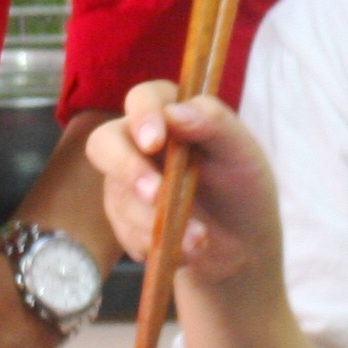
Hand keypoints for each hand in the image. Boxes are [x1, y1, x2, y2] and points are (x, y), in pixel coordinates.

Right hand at [85, 80, 280, 298]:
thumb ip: (215, 123)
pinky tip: (186, 248)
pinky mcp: (124, 219)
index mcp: (169, 113)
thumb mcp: (243, 153)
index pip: (143, 99)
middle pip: (103, 142)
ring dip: (158, 221)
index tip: (154, 142)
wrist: (243, 244)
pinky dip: (158, 242)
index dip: (143, 117)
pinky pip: (125, 232)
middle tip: (155, 195)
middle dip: (127, 169)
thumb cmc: (244, 186)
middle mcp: (138, 143)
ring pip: (119, 196)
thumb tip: (175, 112)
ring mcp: (126, 182)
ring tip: (200, 238)